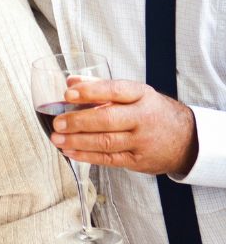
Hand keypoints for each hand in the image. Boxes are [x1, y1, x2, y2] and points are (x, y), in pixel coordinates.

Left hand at [54, 79, 197, 176]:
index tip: (68, 94)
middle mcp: (142, 118)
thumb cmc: (152, 112)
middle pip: (107, 119)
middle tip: (58, 122)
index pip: (114, 91)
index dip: (90, 92)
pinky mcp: (138, 161)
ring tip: (58, 139)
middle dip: (79, 121)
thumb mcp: (135, 93)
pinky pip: (109, 159)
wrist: (186, 139)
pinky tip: (71, 152)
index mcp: (141, 95)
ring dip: (78, 141)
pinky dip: (87, 156)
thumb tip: (71, 82)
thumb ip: (101, 86)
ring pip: (106, 142)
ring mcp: (141, 141)